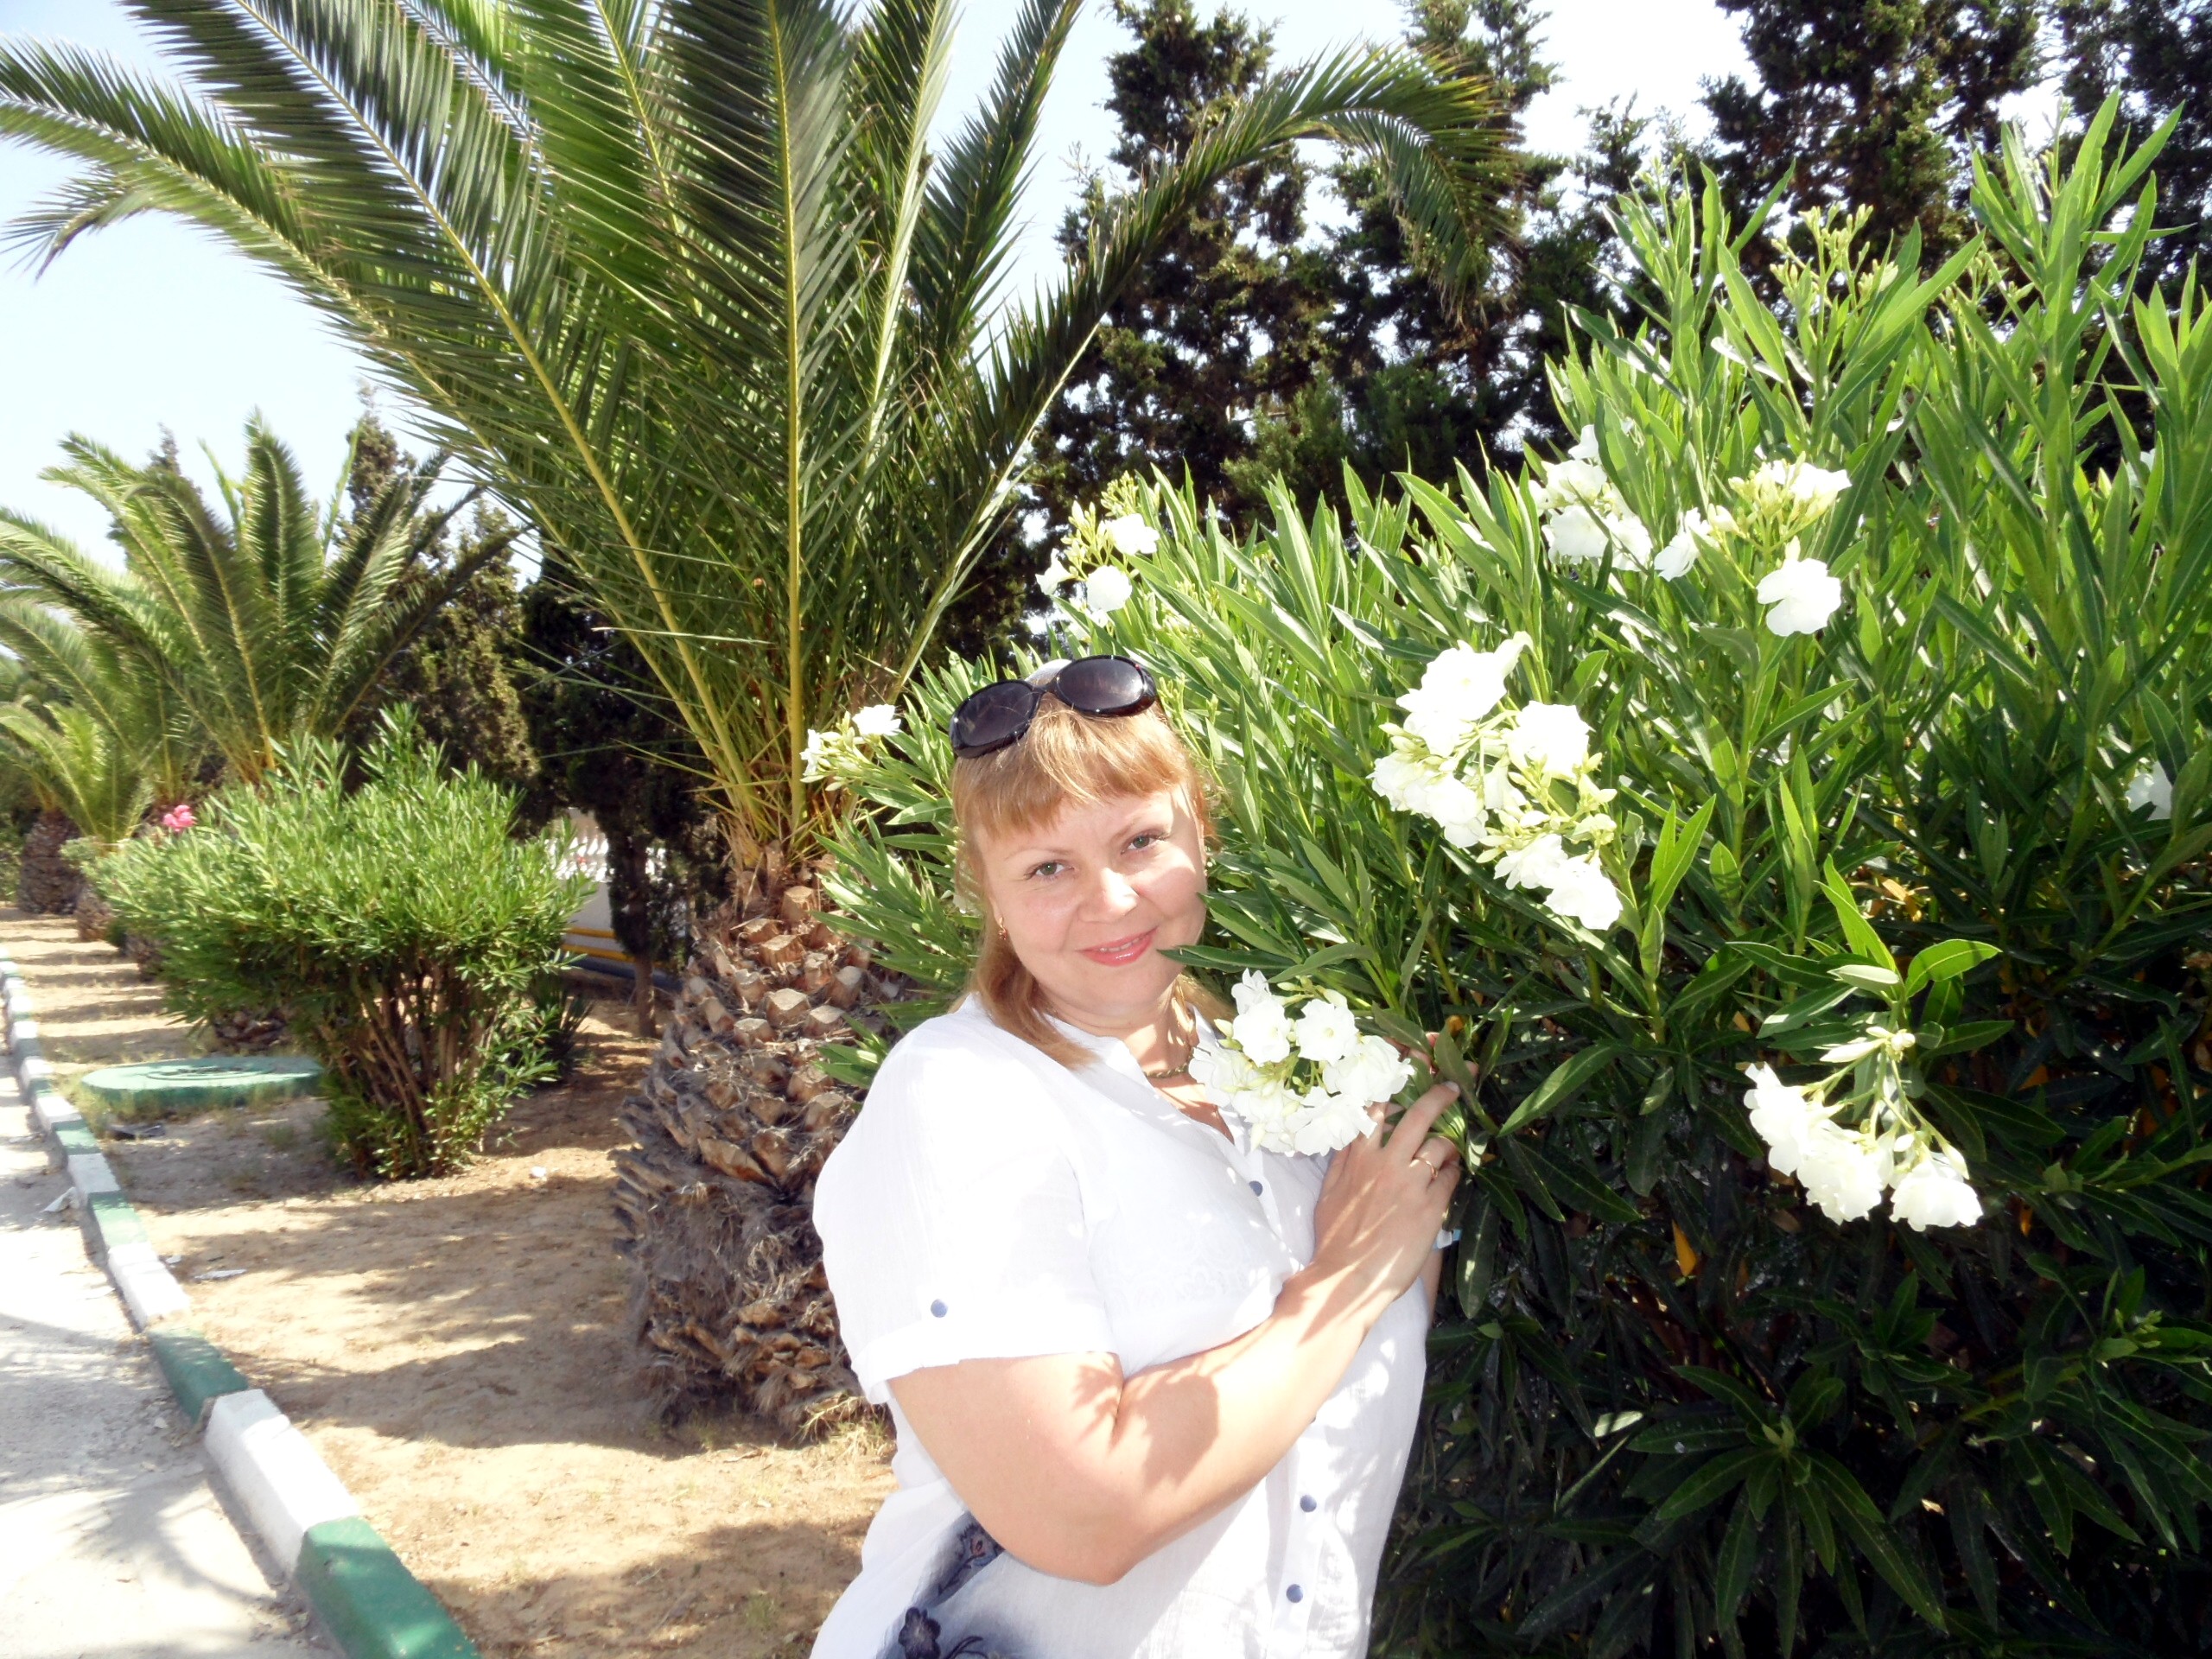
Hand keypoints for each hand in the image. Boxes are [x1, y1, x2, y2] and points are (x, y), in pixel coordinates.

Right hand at [1301, 1083, 1460, 1320]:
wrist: (1347, 1280)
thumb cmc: (1335, 1239)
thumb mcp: (1329, 1193)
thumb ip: (1343, 1162)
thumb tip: (1353, 1137)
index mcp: (1356, 1157)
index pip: (1376, 1107)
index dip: (1397, 1086)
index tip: (1411, 1071)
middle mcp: (1383, 1163)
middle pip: (1417, 1114)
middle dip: (1440, 1093)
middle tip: (1454, 1084)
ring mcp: (1408, 1184)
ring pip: (1440, 1144)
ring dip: (1451, 1142)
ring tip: (1454, 1147)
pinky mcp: (1429, 1208)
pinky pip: (1450, 1178)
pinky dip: (1454, 1172)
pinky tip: (1453, 1174)